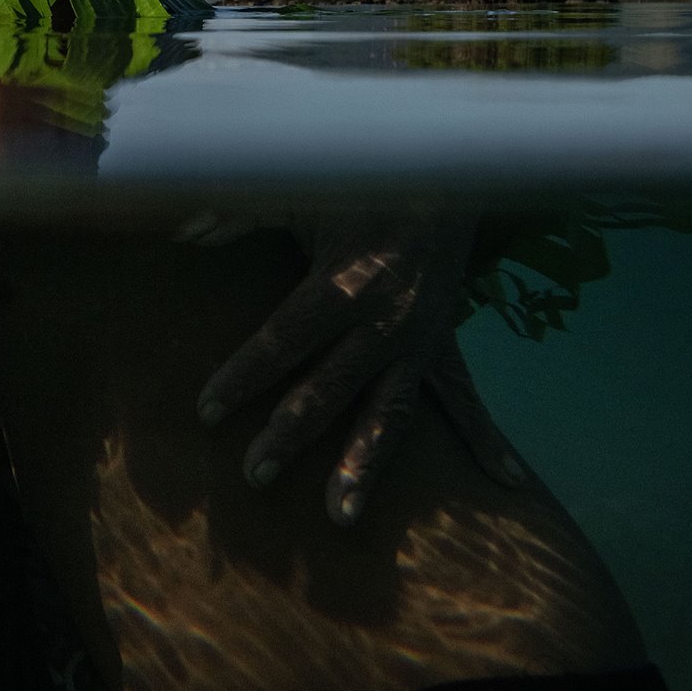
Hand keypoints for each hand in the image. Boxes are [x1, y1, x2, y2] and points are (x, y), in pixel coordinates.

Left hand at [193, 204, 525, 524]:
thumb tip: (186, 230)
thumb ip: (239, 215)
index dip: (243, 376)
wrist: (438, 174)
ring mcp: (419, 340)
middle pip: (328, 389)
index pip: (283, 340)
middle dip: (290, 435)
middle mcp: (383, 321)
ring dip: (363, 465)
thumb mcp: (295, 194)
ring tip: (340, 516)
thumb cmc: (353, 189)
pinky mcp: (444, 345)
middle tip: (255, 475)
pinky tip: (505, 483)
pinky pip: (467, 400)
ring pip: (389, 413)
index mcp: (342, 283)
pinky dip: (487, 441)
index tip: (207, 410)